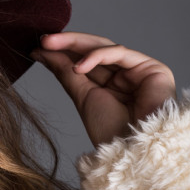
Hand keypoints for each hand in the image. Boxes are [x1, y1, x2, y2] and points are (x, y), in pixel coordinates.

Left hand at [30, 32, 176, 147]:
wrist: (130, 150)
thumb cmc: (109, 131)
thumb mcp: (82, 97)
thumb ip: (66, 72)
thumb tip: (44, 52)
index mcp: (109, 84)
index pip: (85, 60)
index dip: (62, 52)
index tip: (37, 48)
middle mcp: (124, 75)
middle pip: (94, 50)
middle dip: (67, 43)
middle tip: (44, 39)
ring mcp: (139, 70)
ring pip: (105, 47)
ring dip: (76, 44)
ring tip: (51, 46)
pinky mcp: (152, 68)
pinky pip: (120, 53)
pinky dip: (97, 56)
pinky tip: (79, 66)